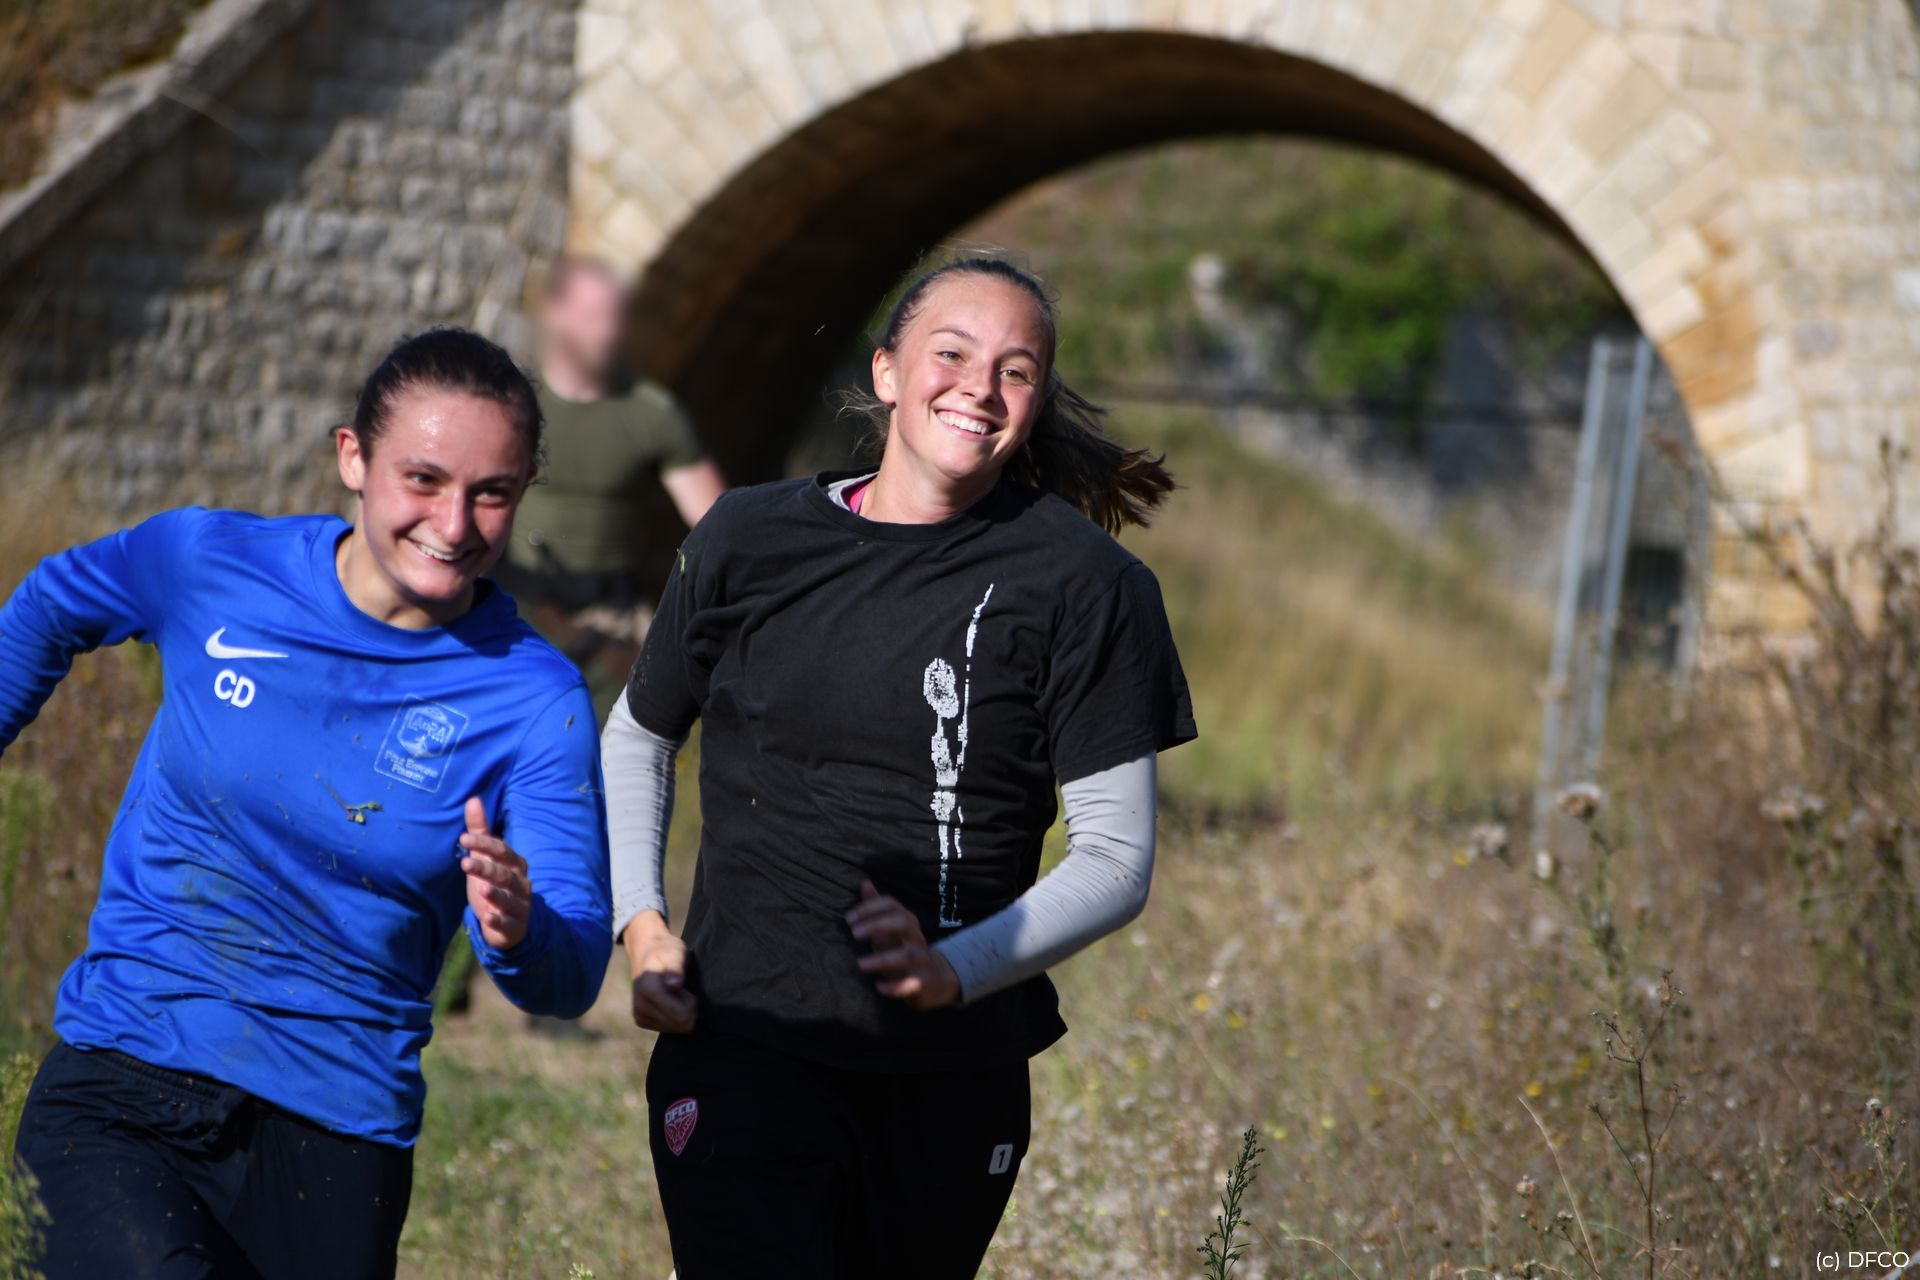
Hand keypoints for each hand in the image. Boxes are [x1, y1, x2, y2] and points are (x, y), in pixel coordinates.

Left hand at [459, 796, 531, 949]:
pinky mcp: (514, 927)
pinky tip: (486, 917)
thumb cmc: (495, 886)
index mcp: (515, 865)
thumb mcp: (486, 859)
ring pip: (509, 898)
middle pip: (505, 874)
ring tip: (481, 888)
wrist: (511, 924)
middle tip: (464, 863)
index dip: (485, 844)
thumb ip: (480, 832)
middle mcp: (521, 884)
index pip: (502, 851)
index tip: (463, 838)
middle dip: (486, 868)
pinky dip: (497, 921)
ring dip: (496, 894)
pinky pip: (507, 923)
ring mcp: (519, 906)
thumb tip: (473, 799)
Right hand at [625, 910, 696, 1032]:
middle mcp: (640, 1007)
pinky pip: (668, 1029)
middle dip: (688, 1008)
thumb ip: (675, 968)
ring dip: (680, 1012)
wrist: (645, 953)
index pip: (681, 1016)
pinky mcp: (641, 1021)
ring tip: (673, 993)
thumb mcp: (674, 952)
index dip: (691, 1002)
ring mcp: (639, 1016)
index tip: (683, 986)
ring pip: (676, 1029)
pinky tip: (668, 1000)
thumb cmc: (665, 951)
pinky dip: (673, 1015)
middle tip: (681, 990)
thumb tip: (674, 985)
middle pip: (681, 1025)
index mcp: (647, 991)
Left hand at [847, 880, 960, 1010]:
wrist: (935, 978)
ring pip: (908, 955)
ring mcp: (922, 960)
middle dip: (879, 926)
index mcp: (906, 922)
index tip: (849, 919)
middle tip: (854, 934)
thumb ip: (877, 908)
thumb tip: (865, 883)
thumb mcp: (890, 928)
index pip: (892, 906)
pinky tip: (878, 987)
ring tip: (860, 964)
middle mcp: (916, 937)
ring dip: (883, 959)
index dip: (871, 909)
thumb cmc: (903, 949)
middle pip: (904, 922)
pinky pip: (912, 983)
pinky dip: (896, 986)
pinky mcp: (923, 982)